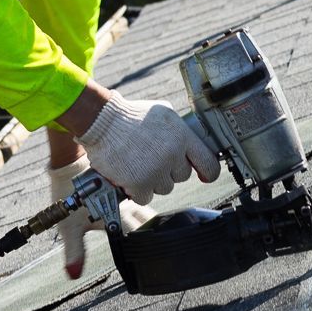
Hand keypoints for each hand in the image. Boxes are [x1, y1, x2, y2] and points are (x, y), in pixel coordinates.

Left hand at [49, 158, 153, 278]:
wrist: (70, 166)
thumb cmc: (68, 197)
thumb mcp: (70, 228)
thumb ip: (74, 252)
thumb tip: (74, 274)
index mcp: (117, 216)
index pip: (139, 234)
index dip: (145, 247)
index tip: (147, 258)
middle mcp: (127, 206)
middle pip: (150, 222)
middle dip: (154, 233)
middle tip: (156, 246)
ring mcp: (128, 196)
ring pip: (147, 210)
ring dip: (150, 221)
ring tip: (153, 233)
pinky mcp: (127, 189)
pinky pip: (143, 199)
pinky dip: (145, 208)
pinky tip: (143, 216)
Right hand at [75, 92, 219, 204]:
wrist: (102, 120)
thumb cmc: (131, 115)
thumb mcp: (163, 113)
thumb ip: (180, 131)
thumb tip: (192, 145)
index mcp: (182, 137)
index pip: (209, 164)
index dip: (207, 172)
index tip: (203, 175)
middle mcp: (172, 155)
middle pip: (182, 176)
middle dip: (169, 170)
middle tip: (153, 158)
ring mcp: (155, 171)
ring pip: (164, 188)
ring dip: (152, 180)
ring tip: (138, 163)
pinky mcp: (138, 183)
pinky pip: (145, 197)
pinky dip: (136, 190)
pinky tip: (130, 175)